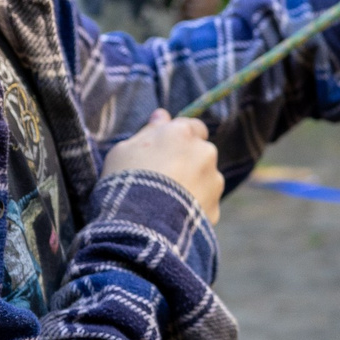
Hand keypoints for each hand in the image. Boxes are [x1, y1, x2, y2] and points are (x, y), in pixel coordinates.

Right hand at [102, 109, 224, 224]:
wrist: (139, 225)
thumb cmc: (126, 180)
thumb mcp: (124, 150)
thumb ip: (149, 130)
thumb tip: (162, 114)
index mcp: (182, 133)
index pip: (193, 126)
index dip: (181, 138)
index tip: (167, 151)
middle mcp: (205, 152)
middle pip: (200, 152)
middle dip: (188, 161)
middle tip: (163, 178)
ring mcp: (213, 180)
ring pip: (206, 178)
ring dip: (193, 184)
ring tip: (166, 201)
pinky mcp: (215, 207)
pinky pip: (204, 203)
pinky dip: (193, 208)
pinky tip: (173, 216)